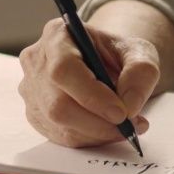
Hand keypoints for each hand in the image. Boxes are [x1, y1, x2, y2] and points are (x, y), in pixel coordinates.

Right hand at [18, 17, 159, 147]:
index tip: (121, 113)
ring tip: (127, 126)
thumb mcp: (139, 52)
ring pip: (59, 124)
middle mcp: (37, 61)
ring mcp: (32, 90)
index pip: (64, 69)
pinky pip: (61, 136)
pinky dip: (90, 138)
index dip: (92, 95)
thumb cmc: (117, 53)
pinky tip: (108, 129)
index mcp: (58, 35)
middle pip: (58, 104)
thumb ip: (141, 72)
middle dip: (98, 122)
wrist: (104, 62)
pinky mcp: (36, 114)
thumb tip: (130, 105)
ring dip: (98, 132)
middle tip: (130, 125)